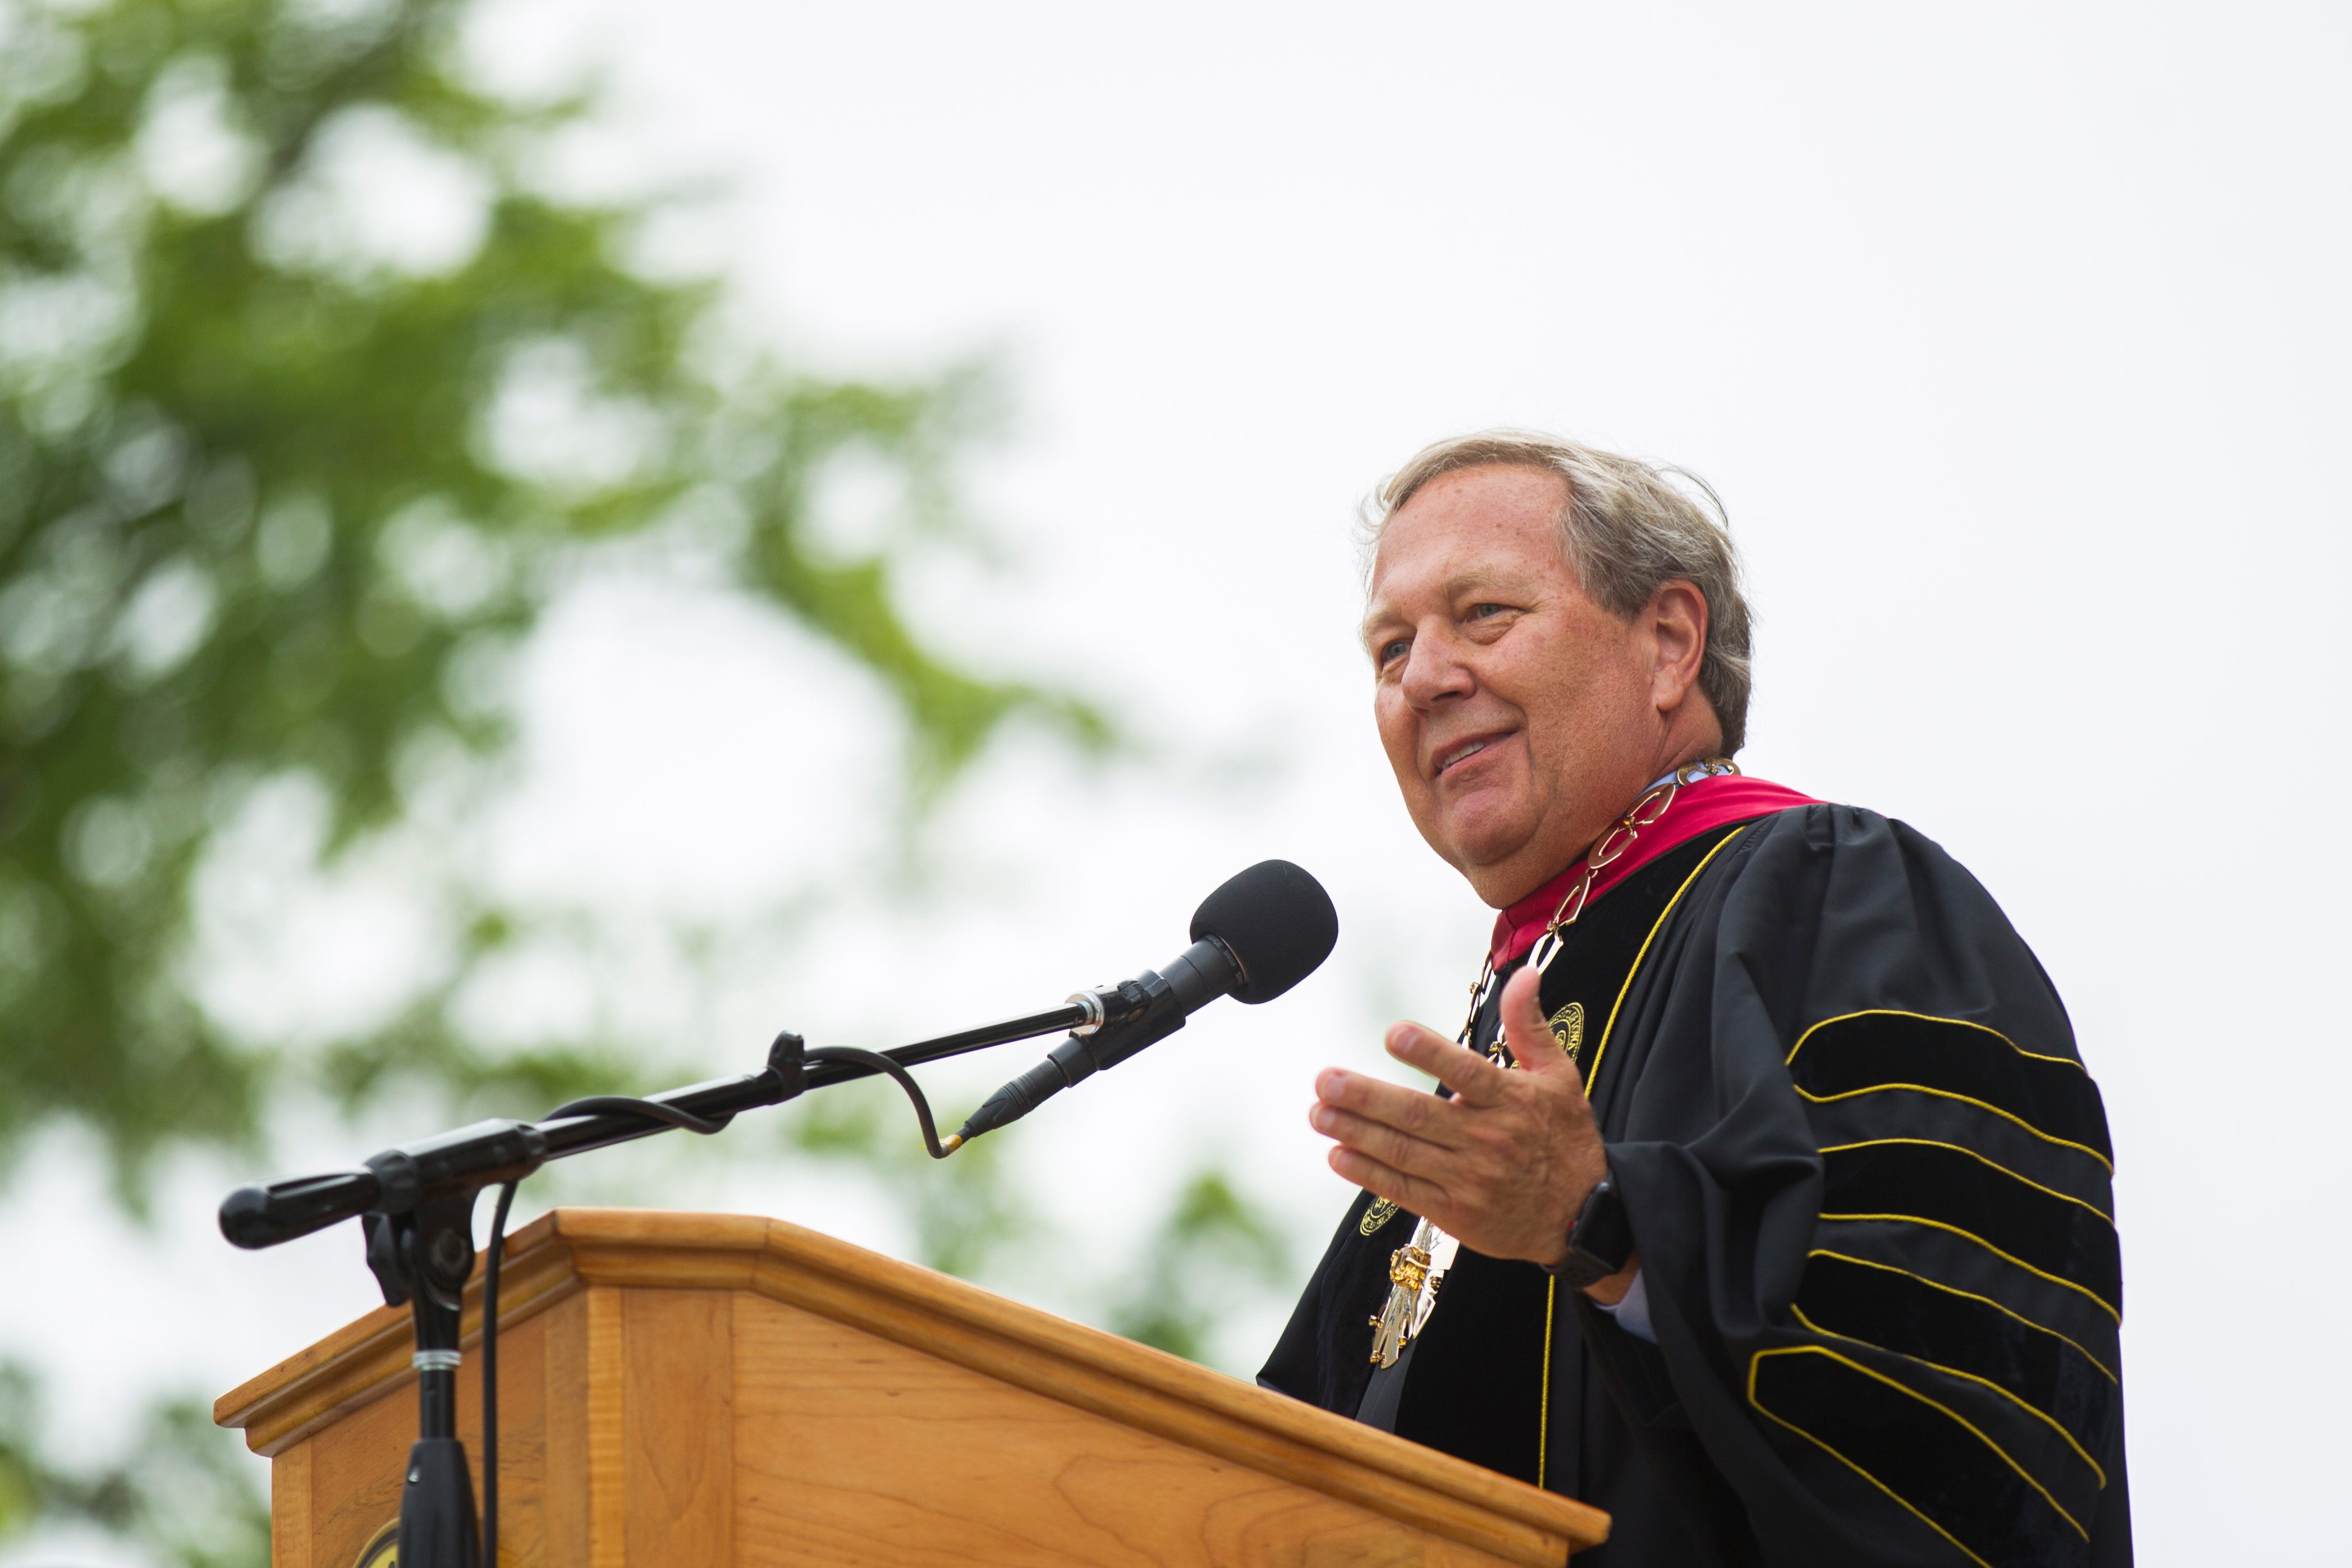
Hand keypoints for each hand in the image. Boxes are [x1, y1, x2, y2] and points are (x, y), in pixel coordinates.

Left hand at [1310, 965, 1612, 1271]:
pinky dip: (1368, 1174)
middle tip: (1325, 1080)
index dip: (1428, 1053)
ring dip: (1355, 1132)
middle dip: (1366, 1097)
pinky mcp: (1456, 1212)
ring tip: (1317, 1112)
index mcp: (1511, 1101)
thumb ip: (1531, 1026)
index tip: (1392, 1033)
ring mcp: (1469, 1179)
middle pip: (1418, 1115)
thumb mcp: (1559, 1077)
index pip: (1465, 1072)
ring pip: (1403, 1152)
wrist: (1583, 1218)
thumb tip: (1525, 974)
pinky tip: (1338, 1155)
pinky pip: (1404, 1190)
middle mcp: (1488, 1139)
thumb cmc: (1566, 1138)